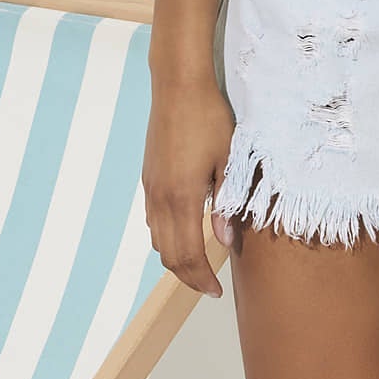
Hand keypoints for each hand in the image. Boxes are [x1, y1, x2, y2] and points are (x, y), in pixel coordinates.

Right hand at [141, 77, 238, 297]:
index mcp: (182, 197)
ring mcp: (150, 188)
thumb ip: (227, 205)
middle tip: (209, 287)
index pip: (187, 255)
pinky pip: (152, 220)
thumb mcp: (230, 162)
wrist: (177, 86)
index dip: (201, 278)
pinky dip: (166, 238)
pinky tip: (184, 235)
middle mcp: (160, 198)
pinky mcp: (148, 178)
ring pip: (156, 239)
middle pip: (167, 255)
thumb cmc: (209, 119)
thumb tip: (226, 242)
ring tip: (199, 267)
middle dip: (188, 276)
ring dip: (175, 259)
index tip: (216, 291)